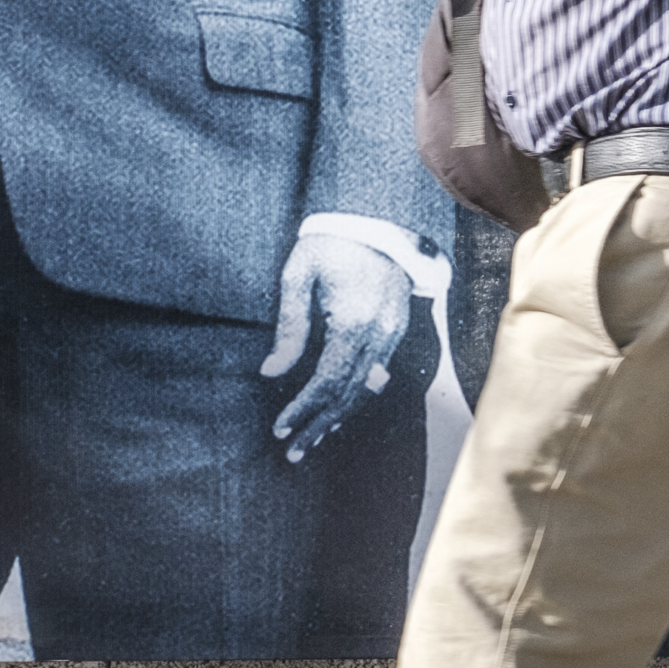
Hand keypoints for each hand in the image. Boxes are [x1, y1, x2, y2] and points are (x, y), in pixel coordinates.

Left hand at [264, 232, 416, 460]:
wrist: (377, 217)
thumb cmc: (331, 242)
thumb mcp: (299, 275)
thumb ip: (289, 327)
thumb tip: (272, 372)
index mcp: (354, 321)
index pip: (327, 380)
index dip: (303, 408)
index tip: (280, 427)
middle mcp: (379, 334)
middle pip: (349, 394)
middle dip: (319, 425)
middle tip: (292, 451)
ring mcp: (393, 334)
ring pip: (366, 390)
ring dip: (338, 418)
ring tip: (312, 441)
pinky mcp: (396, 330)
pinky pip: (377, 374)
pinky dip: (356, 397)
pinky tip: (338, 412)